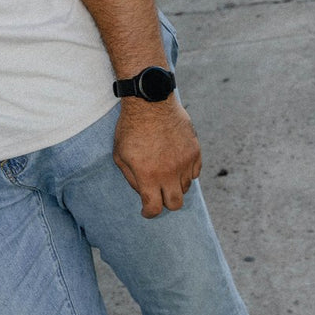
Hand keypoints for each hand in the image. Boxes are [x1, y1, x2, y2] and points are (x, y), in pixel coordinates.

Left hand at [113, 96, 201, 217]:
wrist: (150, 102)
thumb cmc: (131, 128)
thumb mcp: (120, 155)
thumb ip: (132, 178)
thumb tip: (143, 192)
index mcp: (148, 176)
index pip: (154, 208)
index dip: (149, 213)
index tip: (146, 210)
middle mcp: (169, 172)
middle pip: (176, 204)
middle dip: (166, 204)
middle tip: (159, 196)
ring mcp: (184, 162)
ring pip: (186, 187)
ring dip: (175, 186)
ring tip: (165, 175)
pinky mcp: (194, 151)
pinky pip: (195, 172)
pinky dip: (186, 173)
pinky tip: (175, 165)